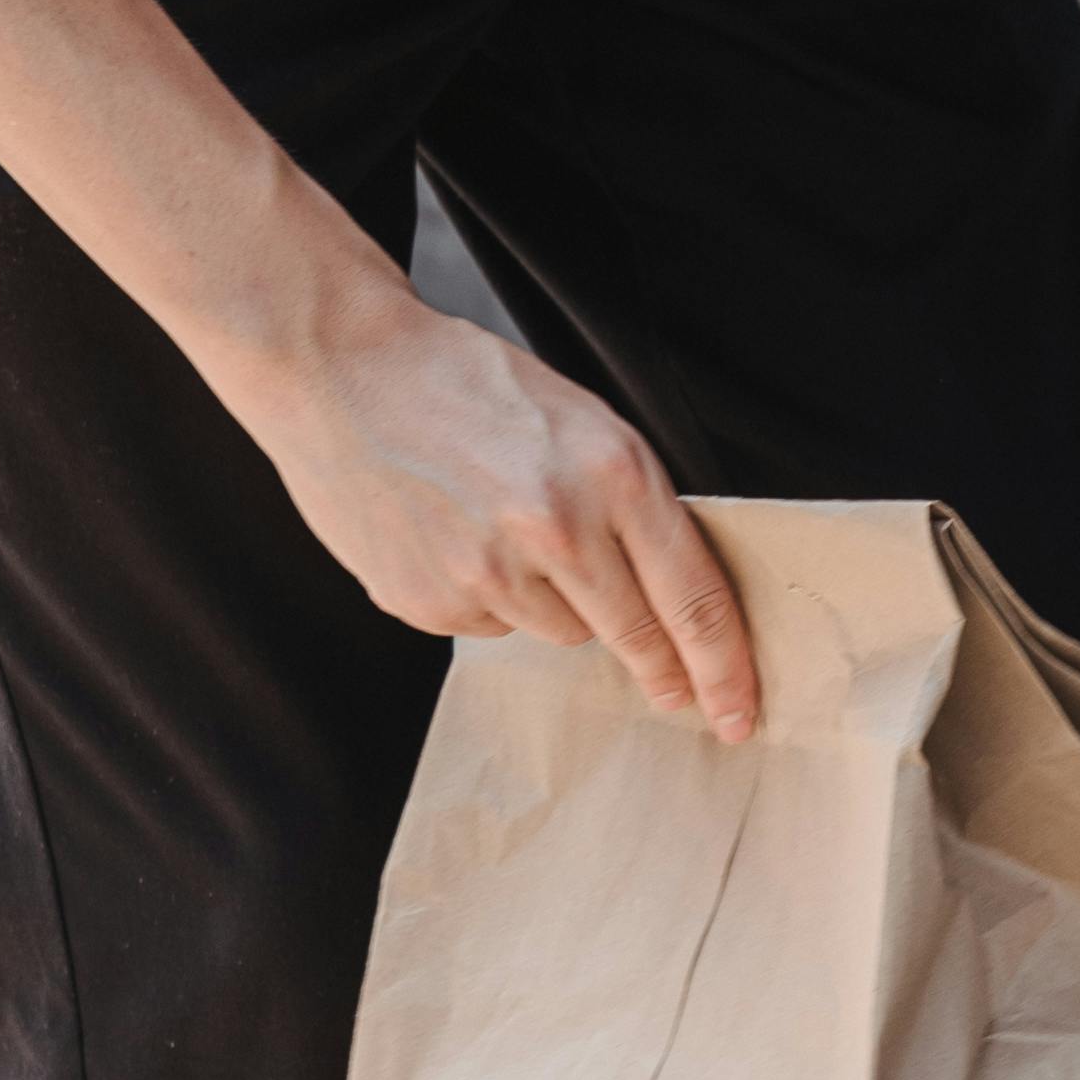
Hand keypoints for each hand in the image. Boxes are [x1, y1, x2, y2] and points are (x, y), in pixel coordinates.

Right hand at [240, 283, 758, 740]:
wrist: (340, 368)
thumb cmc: (466, 383)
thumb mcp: (579, 418)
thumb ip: (630, 503)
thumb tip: (674, 592)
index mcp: (610, 473)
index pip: (693, 599)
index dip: (725, 669)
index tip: (738, 711)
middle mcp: (555, 529)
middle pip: (637, 636)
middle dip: (662, 670)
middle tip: (676, 693)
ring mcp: (487, 574)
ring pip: (562, 632)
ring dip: (556, 604)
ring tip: (505, 531)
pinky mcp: (431, 602)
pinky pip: (492, 626)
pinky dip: (489, 597)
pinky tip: (453, 538)